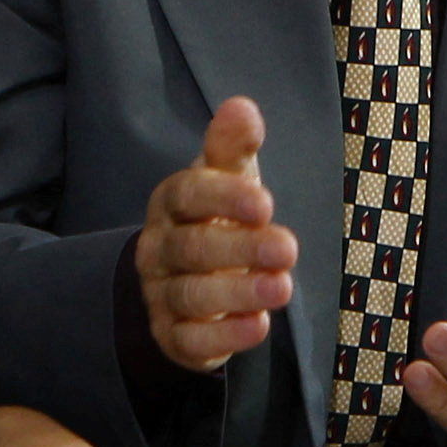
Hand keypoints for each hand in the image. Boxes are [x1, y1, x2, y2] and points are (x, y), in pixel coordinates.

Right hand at [137, 98, 293, 372]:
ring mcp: (161, 294)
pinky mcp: (173, 336)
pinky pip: (191, 340)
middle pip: (191, 248)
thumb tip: (241, 106)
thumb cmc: (215, 218)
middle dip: (240, 249)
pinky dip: (225, 336)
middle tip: (288, 248)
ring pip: (192, 295)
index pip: (186, 195)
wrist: (185, 280)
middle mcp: (159, 248)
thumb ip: (232, 147)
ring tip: (283, 288)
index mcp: (171, 203)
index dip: (222, 197)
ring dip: (238, 293)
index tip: (264, 203)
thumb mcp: (227, 179)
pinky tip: (260, 326)